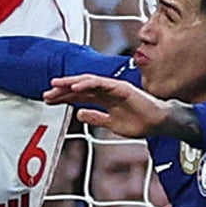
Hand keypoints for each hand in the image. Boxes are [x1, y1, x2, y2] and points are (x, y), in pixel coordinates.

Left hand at [46, 70, 165, 135]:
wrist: (159, 124)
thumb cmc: (140, 122)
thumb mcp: (111, 124)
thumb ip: (96, 118)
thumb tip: (79, 114)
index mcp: (103, 99)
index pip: (79, 96)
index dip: (63, 97)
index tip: (48, 100)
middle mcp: (106, 91)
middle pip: (80, 88)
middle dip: (62, 90)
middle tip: (46, 94)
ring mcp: (113, 87)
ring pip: (87, 82)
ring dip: (71, 83)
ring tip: (56, 85)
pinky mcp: (121, 87)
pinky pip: (101, 83)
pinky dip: (88, 83)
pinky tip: (75, 86)